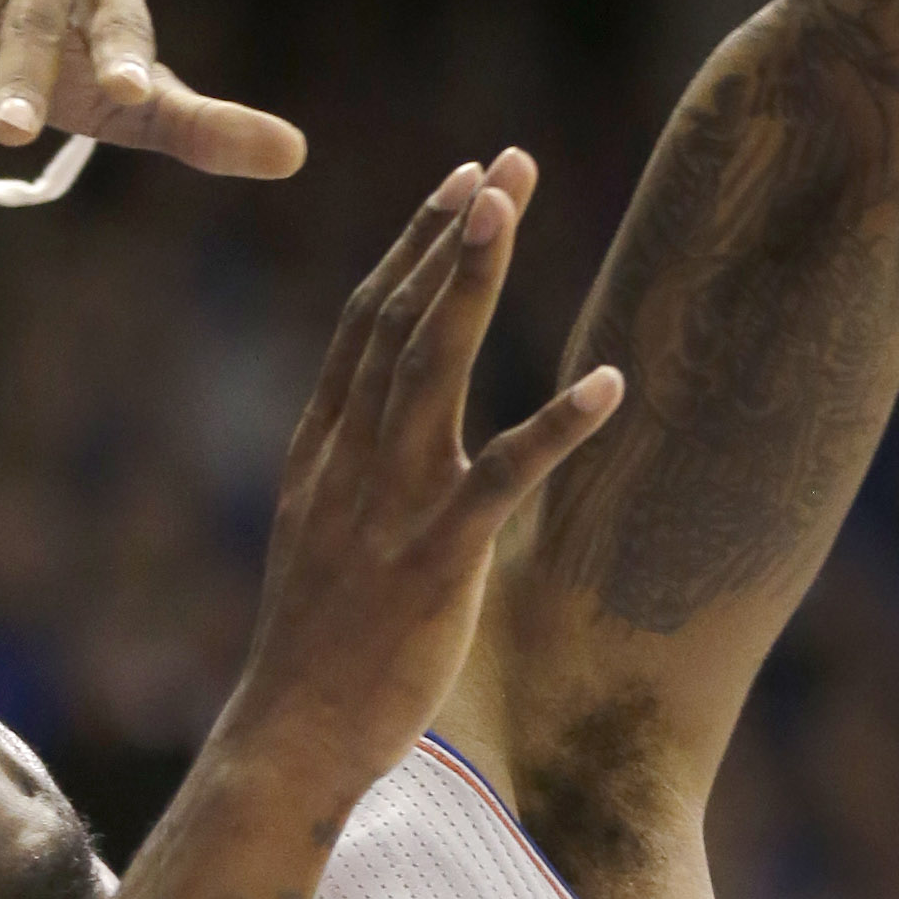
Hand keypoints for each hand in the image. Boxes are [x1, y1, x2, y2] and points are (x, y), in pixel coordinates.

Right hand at [221, 153, 623, 807]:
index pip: (367, 322)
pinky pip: (504, 477)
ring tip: (513, 207)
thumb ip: (347, 470)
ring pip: (435, 367)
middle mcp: (351, 458)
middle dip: (453, 234)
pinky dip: (557, 425)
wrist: (289, 737)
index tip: (460, 183)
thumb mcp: (318, 534)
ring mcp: (390, 504)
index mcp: (322, 449)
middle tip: (501, 161)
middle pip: (401, 319)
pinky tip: (609, 383)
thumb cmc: (316, 648)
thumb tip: (375, 421)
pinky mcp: (437, 558)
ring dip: (475, 280)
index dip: (415, 247)